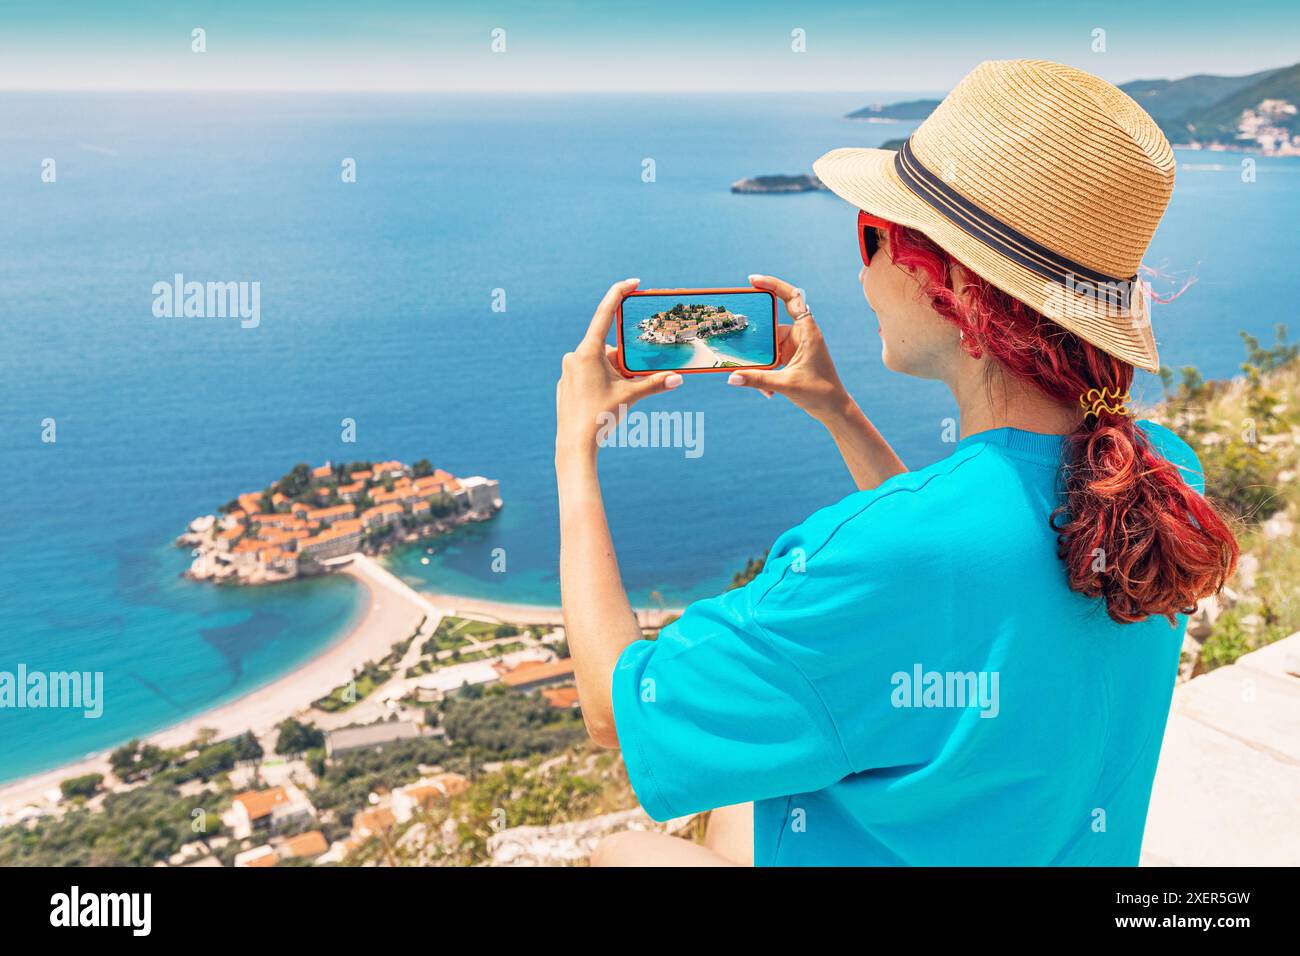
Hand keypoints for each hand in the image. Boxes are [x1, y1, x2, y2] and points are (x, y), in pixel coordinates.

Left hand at [555, 278, 682, 462]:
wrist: (574, 444)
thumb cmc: (600, 417)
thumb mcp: (630, 397)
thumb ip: (654, 383)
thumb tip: (679, 378)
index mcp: (588, 351)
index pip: (605, 313)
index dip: (618, 293)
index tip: (633, 282)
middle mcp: (574, 356)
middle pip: (608, 347)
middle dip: (623, 360)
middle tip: (631, 380)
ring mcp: (568, 370)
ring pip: (599, 362)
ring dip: (614, 372)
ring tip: (618, 395)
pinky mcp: (566, 384)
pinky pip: (588, 374)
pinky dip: (601, 381)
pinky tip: (604, 400)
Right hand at [729, 274, 853, 424]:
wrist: (833, 410)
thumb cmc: (820, 393)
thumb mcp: (786, 385)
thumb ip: (758, 380)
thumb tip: (732, 377)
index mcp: (807, 332)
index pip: (791, 298)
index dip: (773, 284)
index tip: (752, 280)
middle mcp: (802, 335)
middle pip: (772, 324)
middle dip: (756, 337)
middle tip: (738, 336)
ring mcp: (796, 347)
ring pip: (769, 345)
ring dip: (762, 363)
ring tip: (760, 379)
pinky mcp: (791, 358)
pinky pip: (772, 359)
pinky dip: (766, 372)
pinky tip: (767, 391)